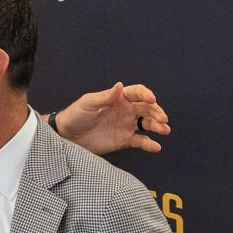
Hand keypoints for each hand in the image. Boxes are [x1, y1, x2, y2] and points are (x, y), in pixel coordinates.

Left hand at [53, 82, 170, 154]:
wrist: (67, 137)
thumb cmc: (75, 116)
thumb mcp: (88, 104)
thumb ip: (105, 97)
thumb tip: (120, 86)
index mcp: (118, 98)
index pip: (137, 93)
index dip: (146, 94)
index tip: (151, 99)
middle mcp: (126, 110)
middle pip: (147, 109)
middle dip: (157, 112)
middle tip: (163, 119)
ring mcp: (126, 125)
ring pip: (148, 124)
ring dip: (158, 126)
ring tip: (165, 130)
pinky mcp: (124, 140)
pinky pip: (140, 141)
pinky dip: (149, 144)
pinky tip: (156, 147)